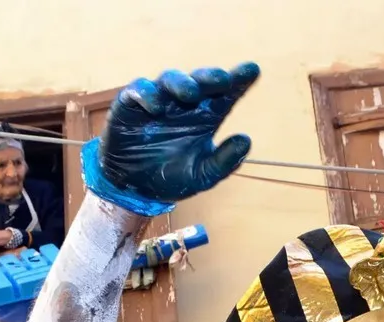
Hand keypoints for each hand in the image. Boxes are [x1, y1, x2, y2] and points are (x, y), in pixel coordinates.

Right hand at [92, 63, 258, 207]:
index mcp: (207, 115)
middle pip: (201, 81)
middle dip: (211, 77)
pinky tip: (156, 107)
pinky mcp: (131, 104)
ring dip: (181, 83)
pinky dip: (147, 94)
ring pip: (171, 79)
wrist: (135, 189)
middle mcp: (185, 103)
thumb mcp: (202, 176)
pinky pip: (139, 90)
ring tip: (191, 94)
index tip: (252, 70)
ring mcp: (159, 100)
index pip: (226, 94)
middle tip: (223, 79)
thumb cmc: (173, 177)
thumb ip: (224, 162)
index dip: (239, 79)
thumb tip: (246, 140)